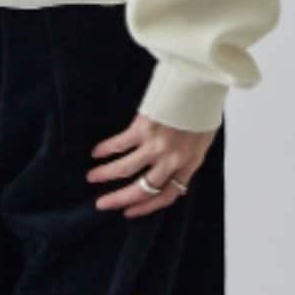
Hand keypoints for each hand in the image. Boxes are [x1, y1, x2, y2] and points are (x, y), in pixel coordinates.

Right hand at [87, 113, 216, 217]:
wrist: (200, 81)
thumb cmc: (202, 107)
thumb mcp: (203, 139)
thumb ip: (188, 159)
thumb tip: (172, 175)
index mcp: (190, 163)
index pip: (168, 195)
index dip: (147, 207)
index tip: (130, 212)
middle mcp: (173, 159)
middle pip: (143, 189)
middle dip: (119, 198)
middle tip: (102, 204)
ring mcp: (158, 145)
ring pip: (126, 169)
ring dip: (106, 174)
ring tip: (92, 177)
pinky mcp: (144, 128)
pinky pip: (120, 145)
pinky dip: (105, 150)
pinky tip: (96, 152)